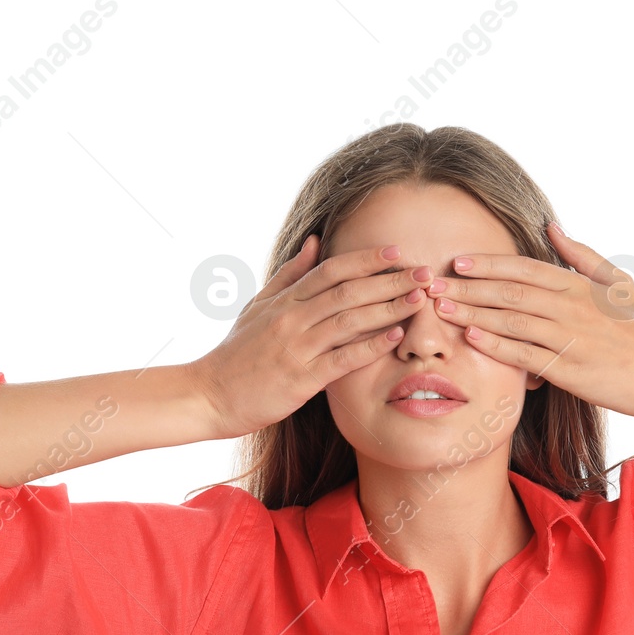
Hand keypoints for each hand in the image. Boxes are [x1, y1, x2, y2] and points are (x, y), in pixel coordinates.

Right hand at [191, 236, 433, 437]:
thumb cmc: (237, 353)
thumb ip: (289, 274)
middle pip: (347, 291)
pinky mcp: (300, 380)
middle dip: (389, 280)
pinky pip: (341, 359)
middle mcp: (292, 319)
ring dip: (388, 308)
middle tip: (424, 274)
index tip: (397, 252)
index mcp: (284, 300)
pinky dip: (369, 346)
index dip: (366, 259)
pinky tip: (395, 337)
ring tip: (419, 300)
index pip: (331, 270)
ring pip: (349, 320)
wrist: (209, 394)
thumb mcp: (258, 306)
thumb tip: (314, 240)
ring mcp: (296, 348)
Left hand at [427, 222, 633, 417]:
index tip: (457, 261)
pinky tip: (471, 337)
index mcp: (579, 285)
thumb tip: (551, 226)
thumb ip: (581, 255)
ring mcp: (569, 338)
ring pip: (512, 320)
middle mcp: (571, 307)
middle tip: (432, 283)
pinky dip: (497, 344)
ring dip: (473, 312)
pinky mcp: (569, 370)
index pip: (525, 268)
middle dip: (468, 286)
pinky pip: (526, 354)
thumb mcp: (617, 283)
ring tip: (442, 308)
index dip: (488, 263)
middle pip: (510, 291)